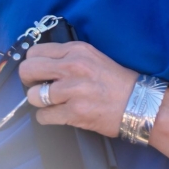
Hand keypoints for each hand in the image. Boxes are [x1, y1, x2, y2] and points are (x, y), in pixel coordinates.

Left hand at [21, 42, 136, 138]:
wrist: (140, 103)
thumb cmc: (117, 82)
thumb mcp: (93, 58)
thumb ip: (68, 58)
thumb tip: (41, 65)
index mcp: (77, 51)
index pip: (36, 52)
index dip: (34, 64)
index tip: (40, 73)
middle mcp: (73, 67)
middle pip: (28, 70)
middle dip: (29, 82)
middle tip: (40, 88)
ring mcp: (73, 90)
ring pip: (33, 96)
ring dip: (40, 102)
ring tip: (54, 103)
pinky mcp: (74, 112)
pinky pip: (43, 116)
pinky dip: (48, 118)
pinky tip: (60, 114)